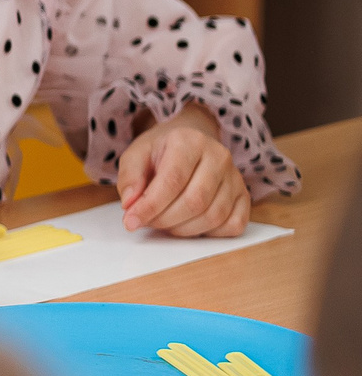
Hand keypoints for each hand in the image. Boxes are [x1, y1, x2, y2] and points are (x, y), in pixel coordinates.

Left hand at [118, 106, 249, 235]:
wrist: (188, 145)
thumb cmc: (160, 152)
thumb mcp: (136, 155)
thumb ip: (130, 178)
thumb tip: (131, 204)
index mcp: (189, 141)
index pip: (172, 180)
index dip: (150, 206)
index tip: (130, 221)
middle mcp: (218, 157)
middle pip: (195, 201)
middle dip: (165, 219)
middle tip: (146, 222)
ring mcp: (236, 178)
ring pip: (214, 216)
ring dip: (183, 229)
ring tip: (164, 223)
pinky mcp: (244, 196)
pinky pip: (234, 225)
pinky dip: (209, 233)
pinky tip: (189, 225)